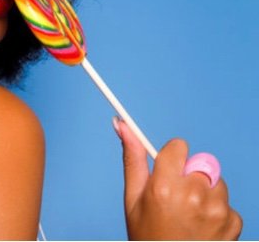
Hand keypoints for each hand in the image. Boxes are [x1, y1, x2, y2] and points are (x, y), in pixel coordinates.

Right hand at [114, 118, 242, 239]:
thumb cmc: (147, 236)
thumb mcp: (132, 199)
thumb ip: (132, 158)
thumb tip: (121, 124)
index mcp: (164, 187)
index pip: (179, 147)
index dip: (171, 160)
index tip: (167, 173)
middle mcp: (193, 194)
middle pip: (198, 162)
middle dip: (188, 176)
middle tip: (176, 200)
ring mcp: (217, 209)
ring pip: (215, 181)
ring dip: (205, 192)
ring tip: (189, 215)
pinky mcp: (234, 222)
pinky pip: (227, 203)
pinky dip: (217, 212)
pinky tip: (202, 227)